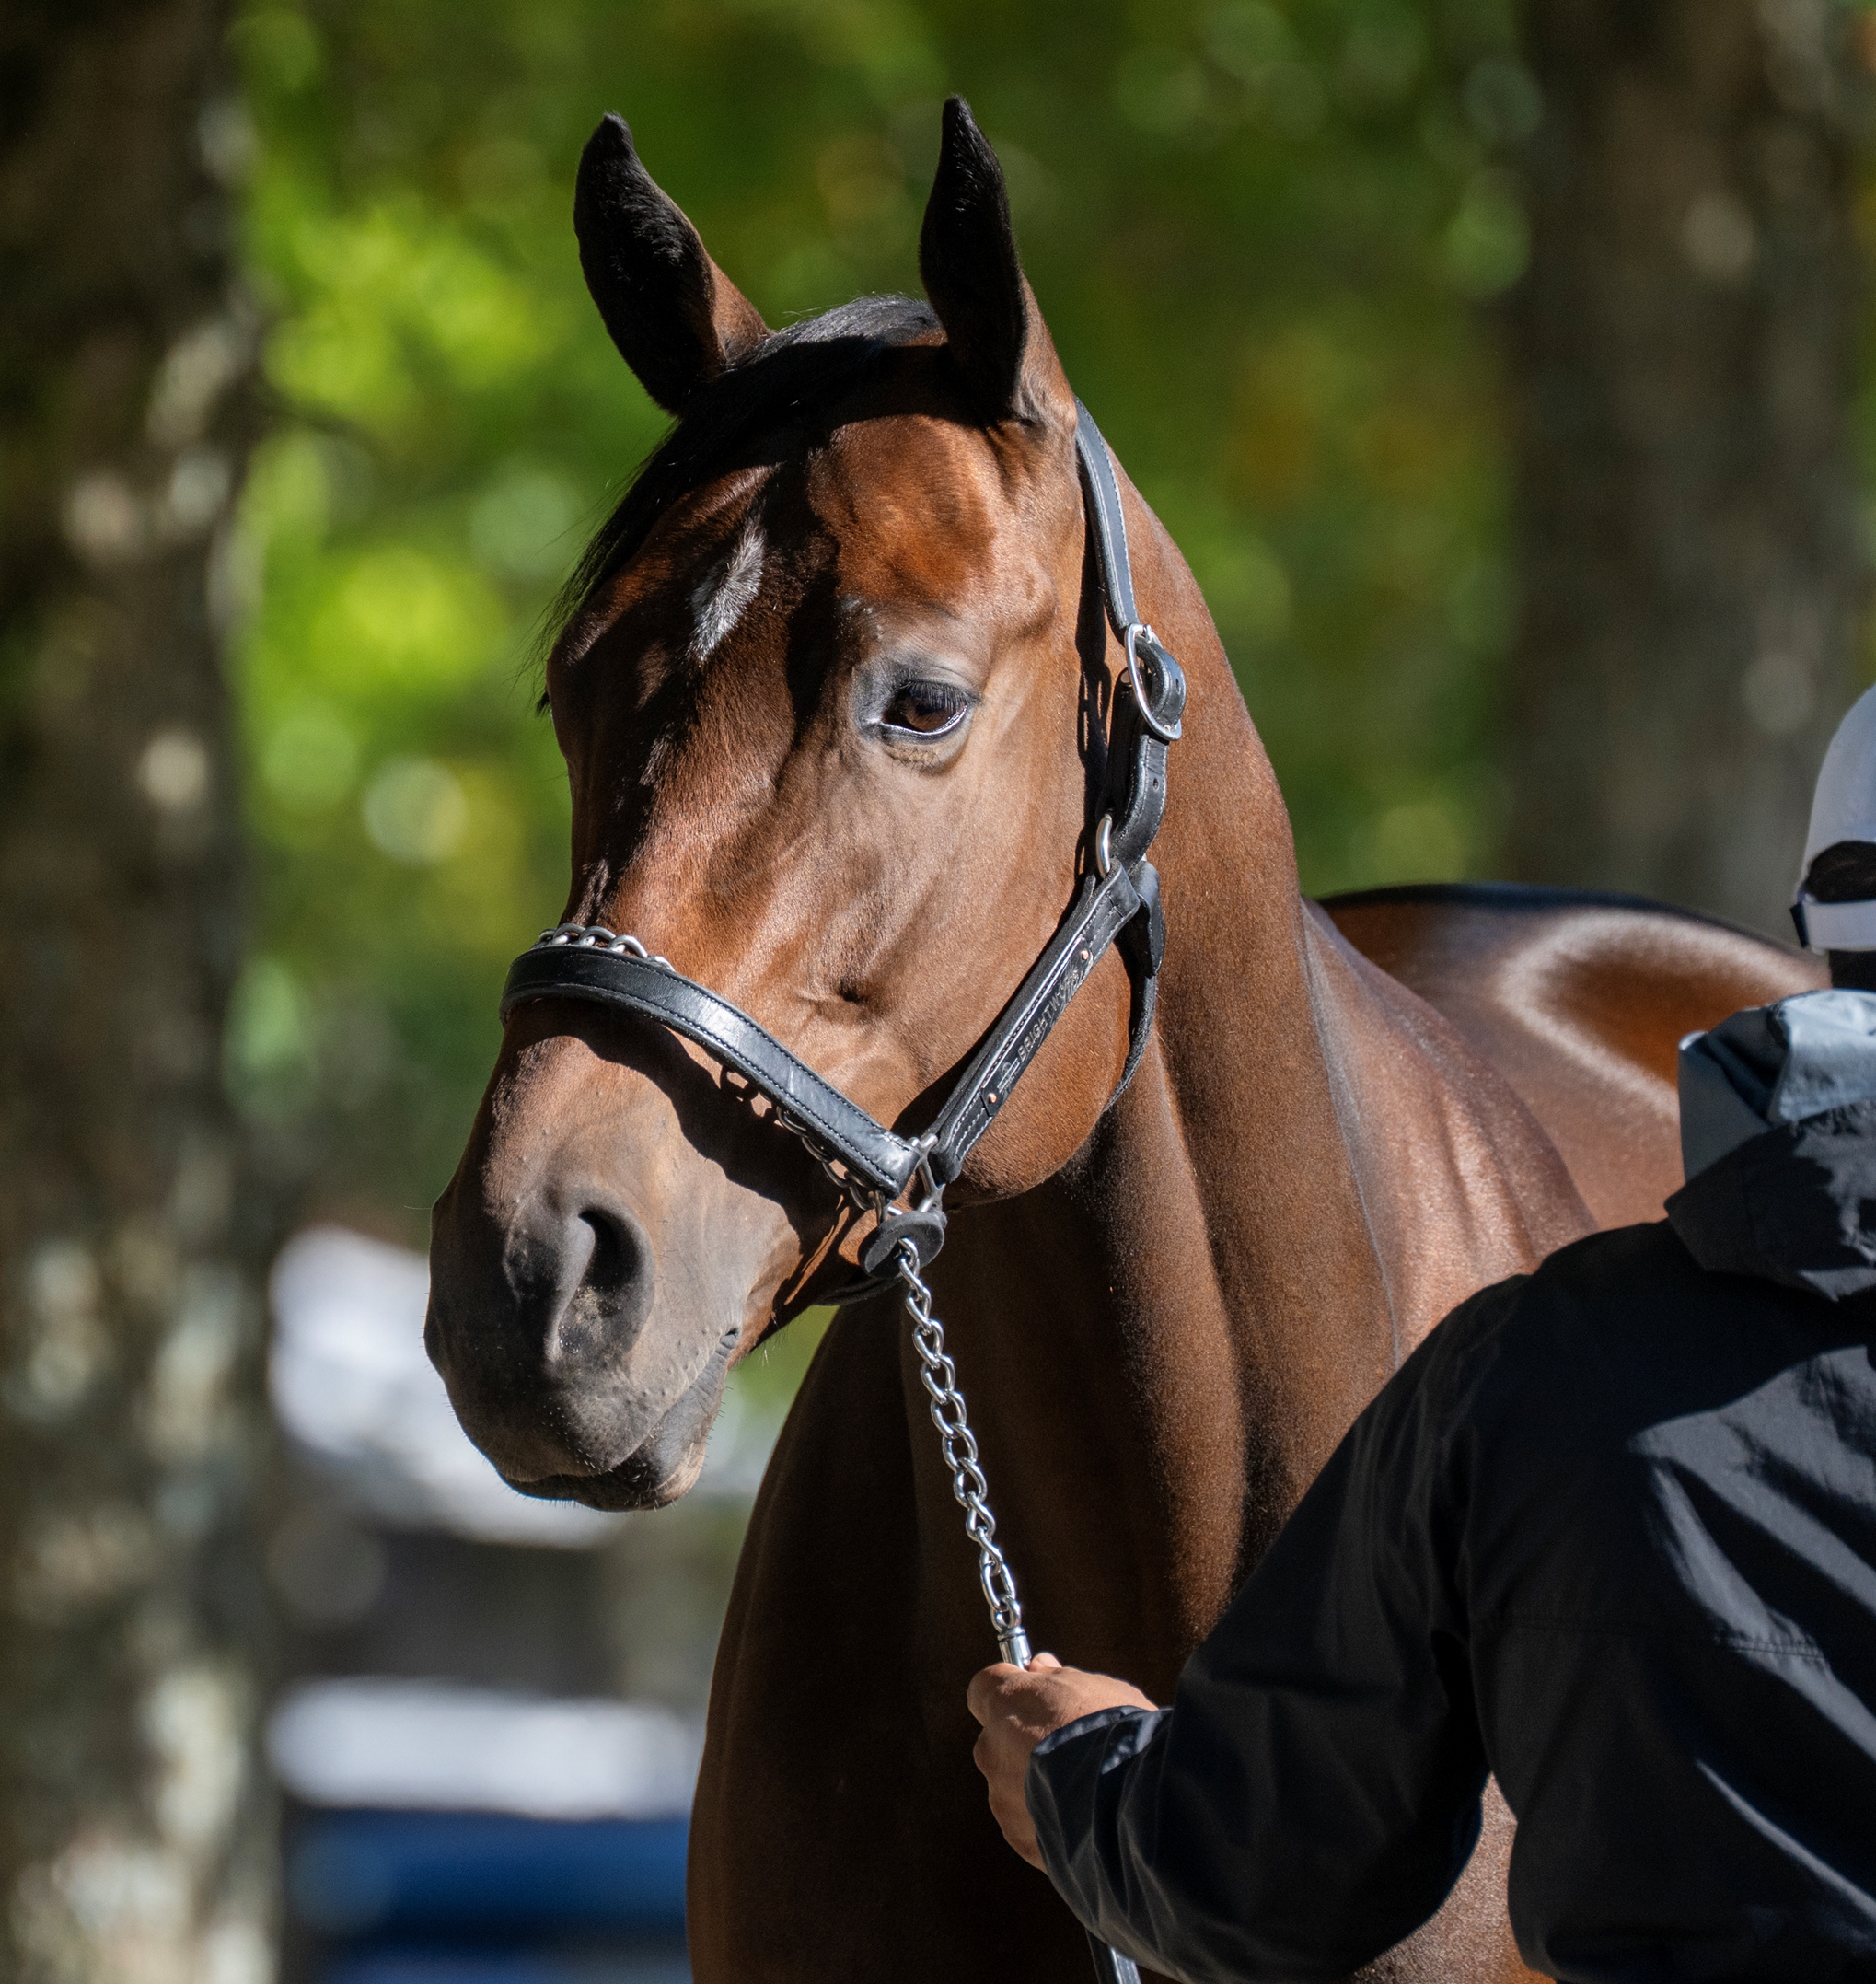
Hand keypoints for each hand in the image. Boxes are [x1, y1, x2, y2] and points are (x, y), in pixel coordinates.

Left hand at [966, 1653, 1156, 1867]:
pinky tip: (1084, 1819)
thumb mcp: (1096, 1687)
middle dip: (1024, 1743)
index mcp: (1006, 1703)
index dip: (1011, 1691)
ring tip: (1084, 1791)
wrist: (1131, 1802)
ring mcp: (1001, 1798)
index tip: (1034, 1695)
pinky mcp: (1018, 1839)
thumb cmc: (1116, 1733)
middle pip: (998, 1740)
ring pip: (1013, 1786)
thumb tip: (1039, 1669)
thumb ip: (1058, 1679)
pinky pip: (1029, 1824)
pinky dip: (1048, 1822)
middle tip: (1068, 1748)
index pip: (984, 1688)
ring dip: (1037, 1786)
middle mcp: (992, 1749)